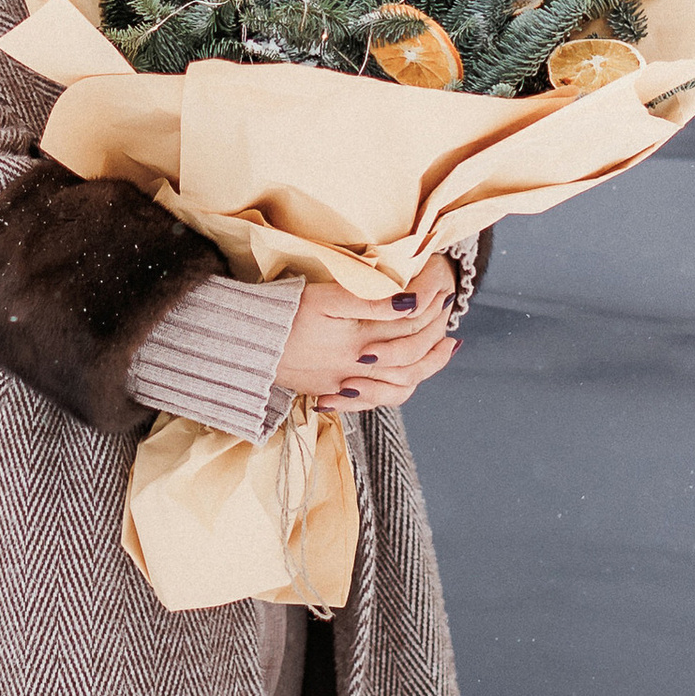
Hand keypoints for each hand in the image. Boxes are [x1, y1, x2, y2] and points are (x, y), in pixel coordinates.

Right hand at [273, 278, 459, 412]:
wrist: (244, 345)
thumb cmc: (282, 312)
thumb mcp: (327, 298)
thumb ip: (372, 302)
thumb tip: (412, 302)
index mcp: (359, 343)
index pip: (410, 330)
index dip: (431, 311)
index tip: (444, 295)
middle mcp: (356, 370)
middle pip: (410, 364)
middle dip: (434, 347)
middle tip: (451, 332)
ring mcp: (342, 384)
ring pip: (396, 388)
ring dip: (421, 372)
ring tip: (437, 356)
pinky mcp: (328, 389)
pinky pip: (372, 400)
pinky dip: (392, 391)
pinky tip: (399, 380)